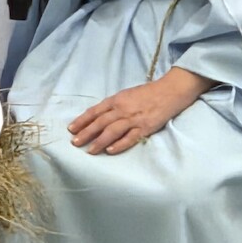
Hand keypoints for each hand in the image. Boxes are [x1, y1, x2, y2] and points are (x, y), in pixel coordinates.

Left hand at [67, 67, 214, 154]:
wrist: (169, 91)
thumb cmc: (146, 93)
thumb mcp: (126, 95)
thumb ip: (113, 105)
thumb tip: (98, 116)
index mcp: (116, 100)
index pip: (95, 111)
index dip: (82, 121)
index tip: (71, 129)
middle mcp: (122, 109)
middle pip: (100, 122)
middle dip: (86, 133)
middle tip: (75, 143)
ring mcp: (133, 119)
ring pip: (112, 131)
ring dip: (99, 142)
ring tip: (90, 150)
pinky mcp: (145, 127)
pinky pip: (129, 138)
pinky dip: (119, 145)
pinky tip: (110, 151)